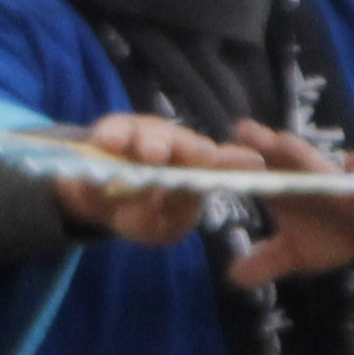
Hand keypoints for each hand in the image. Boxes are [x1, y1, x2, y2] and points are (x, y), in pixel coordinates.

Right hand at [40, 113, 255, 247]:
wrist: (99, 198)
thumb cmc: (137, 213)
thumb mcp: (154, 226)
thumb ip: (154, 217)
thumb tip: (148, 196)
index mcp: (196, 171)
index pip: (219, 167)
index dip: (235, 162)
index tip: (254, 162)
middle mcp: (176, 147)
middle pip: (188, 145)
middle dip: (195, 150)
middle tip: (203, 156)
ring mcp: (145, 135)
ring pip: (153, 135)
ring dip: (154, 144)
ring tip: (153, 155)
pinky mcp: (114, 129)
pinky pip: (114, 132)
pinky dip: (113, 137)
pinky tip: (111, 145)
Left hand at [216, 121, 353, 290]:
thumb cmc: (332, 236)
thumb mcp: (296, 255)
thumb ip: (266, 262)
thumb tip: (233, 278)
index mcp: (282, 189)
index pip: (254, 173)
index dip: (233, 165)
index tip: (208, 158)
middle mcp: (304, 178)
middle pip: (280, 158)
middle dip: (262, 144)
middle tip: (242, 132)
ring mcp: (335, 182)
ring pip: (316, 164)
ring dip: (300, 153)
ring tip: (282, 142)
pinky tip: (353, 163)